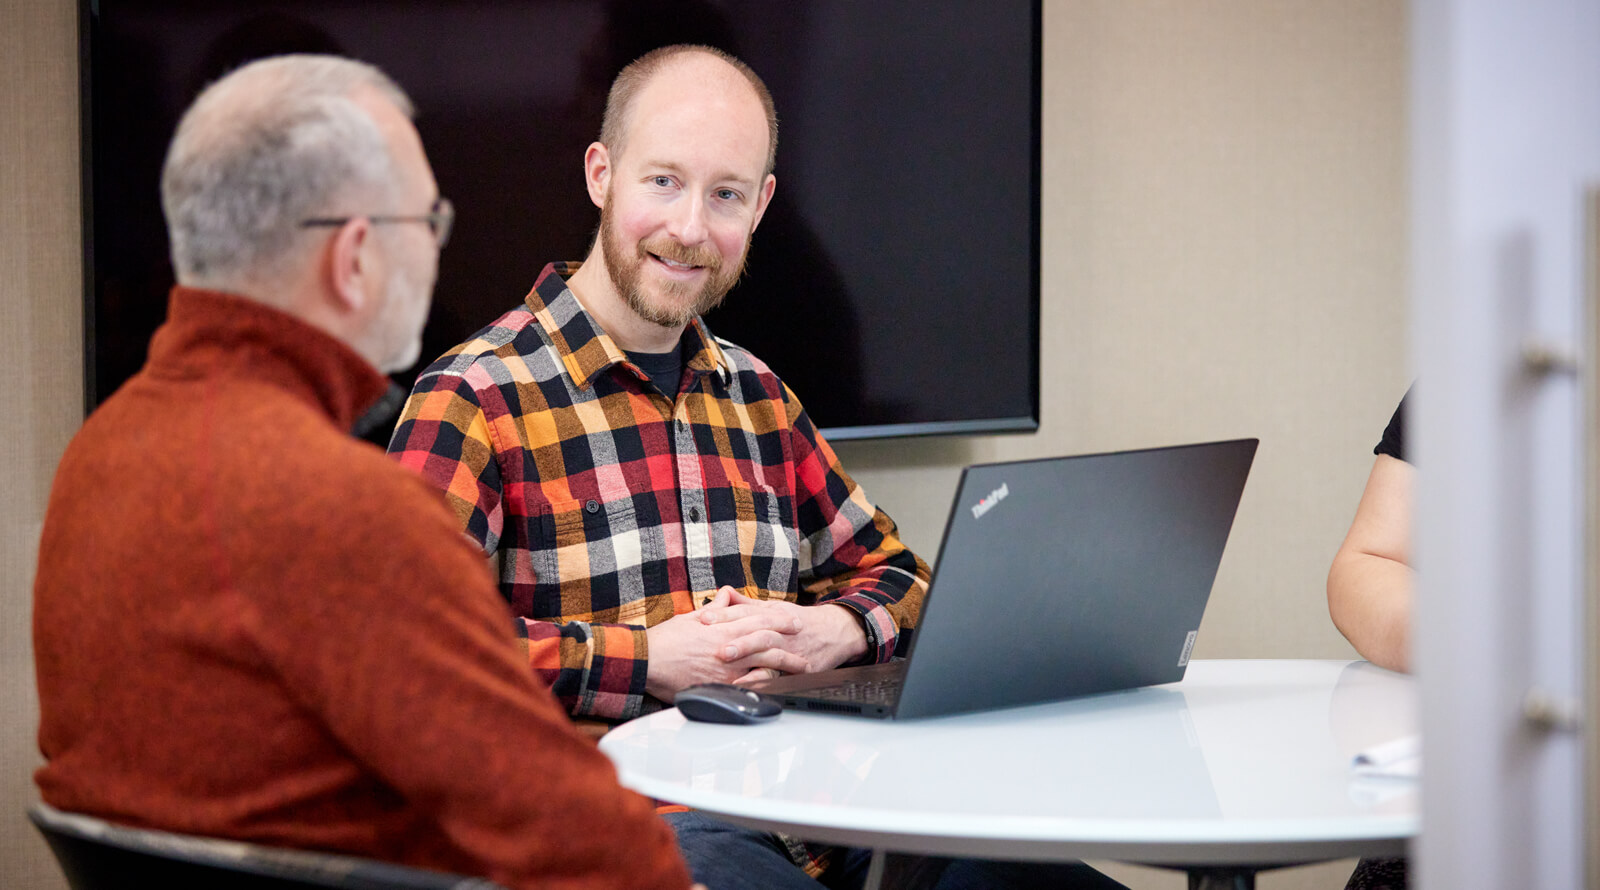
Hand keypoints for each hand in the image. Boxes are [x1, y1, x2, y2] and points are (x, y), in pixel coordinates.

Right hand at [644, 588, 808, 700]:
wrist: (647, 660)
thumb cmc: (666, 640)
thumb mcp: (692, 617)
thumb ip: (715, 609)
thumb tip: (726, 596)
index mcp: (724, 629)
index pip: (760, 621)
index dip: (781, 620)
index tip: (795, 622)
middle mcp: (729, 648)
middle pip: (769, 646)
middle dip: (791, 649)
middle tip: (806, 650)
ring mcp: (727, 670)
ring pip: (764, 667)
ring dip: (784, 669)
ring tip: (800, 672)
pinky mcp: (720, 687)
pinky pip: (748, 688)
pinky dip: (765, 686)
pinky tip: (777, 689)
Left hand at [697, 587, 867, 682]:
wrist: (835, 633)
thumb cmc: (799, 621)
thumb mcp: (774, 608)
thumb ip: (747, 604)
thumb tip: (724, 593)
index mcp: (771, 614)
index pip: (745, 612)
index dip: (724, 614)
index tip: (703, 618)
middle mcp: (779, 629)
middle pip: (755, 628)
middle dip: (734, 633)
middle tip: (711, 639)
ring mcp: (788, 648)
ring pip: (767, 648)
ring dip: (746, 653)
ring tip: (725, 658)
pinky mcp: (796, 666)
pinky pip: (778, 672)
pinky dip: (760, 679)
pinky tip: (745, 683)